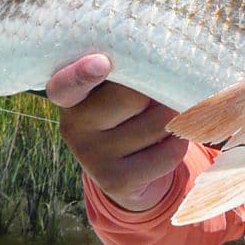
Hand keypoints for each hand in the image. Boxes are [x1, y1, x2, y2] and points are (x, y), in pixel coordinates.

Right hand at [46, 54, 188, 211]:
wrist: (127, 166)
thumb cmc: (127, 107)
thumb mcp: (118, 84)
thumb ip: (129, 71)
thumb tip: (167, 72)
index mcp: (67, 92)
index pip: (67, 83)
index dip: (83, 73)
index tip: (102, 63)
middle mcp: (72, 125)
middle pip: (133, 96)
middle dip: (156, 90)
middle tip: (153, 96)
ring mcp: (90, 156)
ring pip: (158, 122)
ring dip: (173, 117)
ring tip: (158, 119)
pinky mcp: (114, 181)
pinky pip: (169, 153)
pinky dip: (178, 143)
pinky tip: (164, 143)